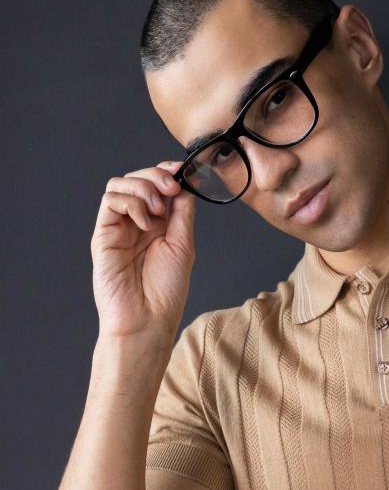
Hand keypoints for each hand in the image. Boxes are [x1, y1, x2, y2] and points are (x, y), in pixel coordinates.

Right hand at [90, 160, 194, 342]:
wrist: (147, 319)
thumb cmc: (166, 290)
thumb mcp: (183, 245)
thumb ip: (181, 213)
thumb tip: (184, 183)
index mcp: (158, 224)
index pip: (157, 185)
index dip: (166, 172)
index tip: (181, 170)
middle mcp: (136, 222)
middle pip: (137, 178)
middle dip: (156, 175)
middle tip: (171, 188)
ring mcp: (118, 227)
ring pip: (120, 184)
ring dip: (143, 187)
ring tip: (157, 210)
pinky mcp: (103, 234)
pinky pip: (110, 201)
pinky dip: (130, 202)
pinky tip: (144, 221)